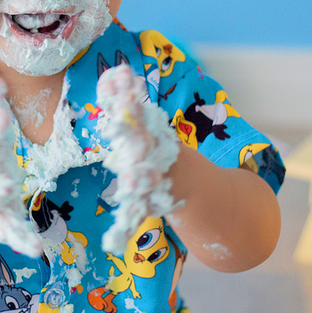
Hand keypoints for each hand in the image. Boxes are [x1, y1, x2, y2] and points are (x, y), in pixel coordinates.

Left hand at [96, 65, 179, 253]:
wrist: (199, 189)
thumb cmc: (161, 151)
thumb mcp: (148, 126)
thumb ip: (126, 101)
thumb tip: (112, 69)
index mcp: (155, 135)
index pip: (140, 114)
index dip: (128, 100)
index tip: (119, 80)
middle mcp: (157, 156)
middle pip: (142, 144)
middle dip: (131, 134)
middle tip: (119, 121)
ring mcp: (156, 181)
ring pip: (142, 181)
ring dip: (134, 182)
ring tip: (124, 183)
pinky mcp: (149, 205)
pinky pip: (134, 217)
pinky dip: (122, 230)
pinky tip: (112, 242)